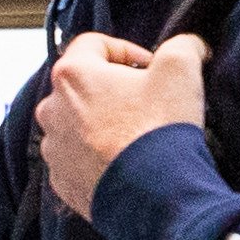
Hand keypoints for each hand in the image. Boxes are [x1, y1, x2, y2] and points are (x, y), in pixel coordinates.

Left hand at [37, 31, 209, 218]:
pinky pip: (78, 159)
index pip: (93, 44)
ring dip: (104, 124)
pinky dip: (99, 157)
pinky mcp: (61, 180)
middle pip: (83, 86)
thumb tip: (189, 45)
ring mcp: (53, 148)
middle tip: (148, 103)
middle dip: (115, 90)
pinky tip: (128, 163)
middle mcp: (50, 109)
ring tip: (139, 136)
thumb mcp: (180, 70)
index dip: (128, 50)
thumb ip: (182, 47)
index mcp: (71, 75)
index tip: (150, 69)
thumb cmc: (159, 128)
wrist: (152, 195)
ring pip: (78, 124)